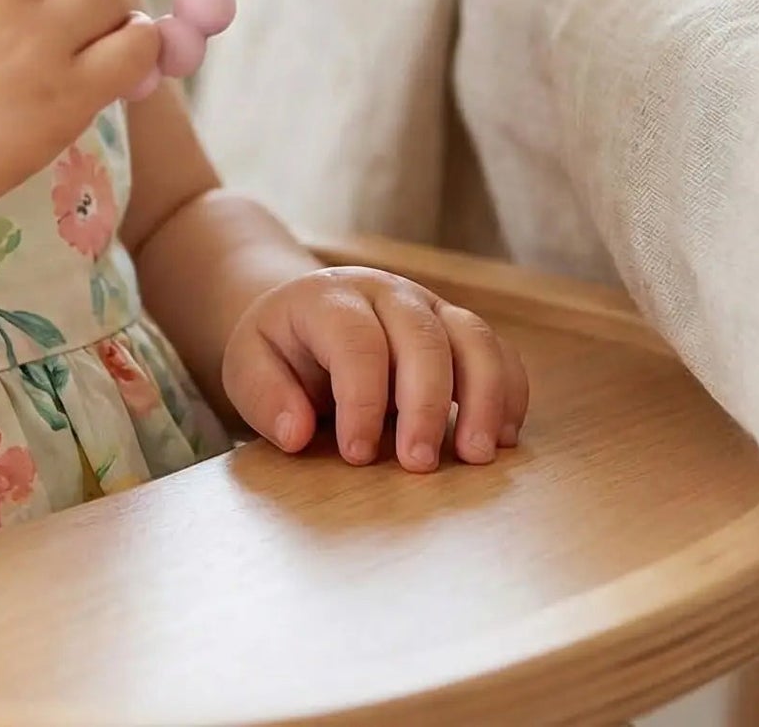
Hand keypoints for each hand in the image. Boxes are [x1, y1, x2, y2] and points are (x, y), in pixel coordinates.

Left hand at [222, 267, 529, 470]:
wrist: (304, 317)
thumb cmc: (280, 349)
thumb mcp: (249, 367)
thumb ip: (264, 397)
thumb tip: (297, 434)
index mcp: (328, 297)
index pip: (355, 341)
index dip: (361, 400)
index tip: (356, 454)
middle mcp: (385, 292)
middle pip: (422, 338)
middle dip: (426, 404)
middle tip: (418, 465)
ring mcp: (428, 306)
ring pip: (473, 337)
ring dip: (483, 398)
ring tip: (476, 456)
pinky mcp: (457, 329)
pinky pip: (498, 351)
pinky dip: (509, 392)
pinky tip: (502, 439)